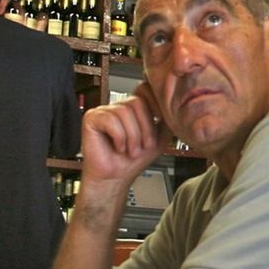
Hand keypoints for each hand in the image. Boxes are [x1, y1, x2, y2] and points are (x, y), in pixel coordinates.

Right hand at [77, 84, 170, 211]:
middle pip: (138, 102)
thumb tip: (176, 107)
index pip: (145, 90)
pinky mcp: (91, 118)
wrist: (115, 178)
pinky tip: (117, 147)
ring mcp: (104, 110)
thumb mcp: (158, 138)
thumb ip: (167, 121)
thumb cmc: (132, 161)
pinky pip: (110, 119)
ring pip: (125, 111)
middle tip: (142, 147)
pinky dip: (118, 137)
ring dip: (132, 136)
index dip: (154, 104)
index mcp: (133, 109)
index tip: (159, 120)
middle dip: (145, 129)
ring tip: (130, 150)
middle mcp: (119, 106)